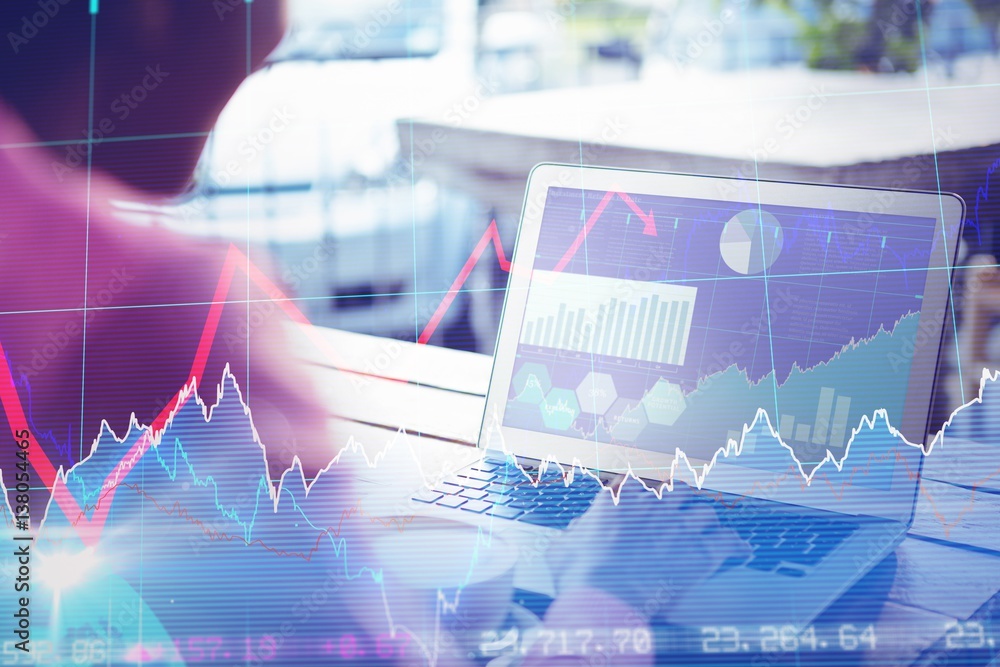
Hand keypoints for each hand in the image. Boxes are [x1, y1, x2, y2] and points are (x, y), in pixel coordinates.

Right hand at [546, 476, 748, 618]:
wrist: (603, 595)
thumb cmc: (578, 573)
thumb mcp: (563, 547)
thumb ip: (575, 532)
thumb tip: (578, 530)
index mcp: (621, 498)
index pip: (639, 483)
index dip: (645, 492)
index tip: (646, 499)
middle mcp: (654, 505)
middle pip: (680, 491)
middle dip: (683, 500)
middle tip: (683, 512)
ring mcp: (680, 526)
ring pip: (706, 513)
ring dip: (707, 522)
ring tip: (709, 531)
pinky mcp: (701, 552)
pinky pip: (729, 542)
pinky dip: (737, 547)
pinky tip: (742, 551)